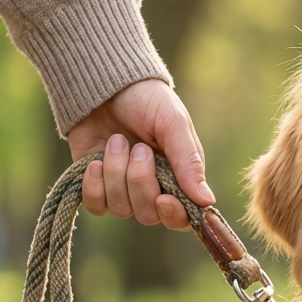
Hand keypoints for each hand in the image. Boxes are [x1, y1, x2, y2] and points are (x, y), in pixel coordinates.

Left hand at [67, 79, 214, 231]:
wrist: (104, 84)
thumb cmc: (147, 101)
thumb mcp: (173, 124)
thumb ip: (189, 163)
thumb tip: (207, 201)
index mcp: (180, 178)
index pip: (182, 217)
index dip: (173, 215)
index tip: (164, 198)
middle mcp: (153, 188)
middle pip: (148, 214)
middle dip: (139, 181)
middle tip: (138, 147)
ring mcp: (123, 190)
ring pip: (121, 209)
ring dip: (115, 174)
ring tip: (115, 141)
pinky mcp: (96, 186)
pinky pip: (96, 206)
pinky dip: (94, 186)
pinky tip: (94, 162)